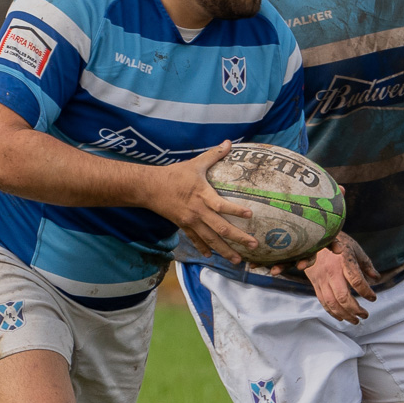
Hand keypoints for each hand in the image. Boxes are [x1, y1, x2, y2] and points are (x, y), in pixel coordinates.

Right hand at [146, 141, 254, 262]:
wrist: (150, 188)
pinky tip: (211, 257)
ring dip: (225, 251)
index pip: (220, 205)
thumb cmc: (175, 174)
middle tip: (253, 245)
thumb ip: (214, 154)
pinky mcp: (184, 226)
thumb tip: (229, 142)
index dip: (235, 210)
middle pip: (220, 228)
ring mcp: (190, 222)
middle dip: (238, 238)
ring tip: (238, 260)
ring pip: (210, 240)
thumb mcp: (195, 163)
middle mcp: (197, 212)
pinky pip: (195, 241)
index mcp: (201, 194)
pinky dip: (204, 249)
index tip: (251, 215)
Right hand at [284, 233, 376, 322]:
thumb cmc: (337, 241)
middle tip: (365, 315)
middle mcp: (331, 272)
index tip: (373, 298)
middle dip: (355, 310)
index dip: (366, 292)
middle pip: (343, 297)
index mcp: (344, 261)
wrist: (311, 236)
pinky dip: (332, 312)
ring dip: (345, 315)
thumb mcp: (354, 248)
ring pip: (332, 303)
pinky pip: (323, 302)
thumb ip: (366, 264)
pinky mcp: (315, 283)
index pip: (357, 281)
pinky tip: (341, 317)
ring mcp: (321, 279)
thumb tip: (377, 278)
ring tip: (355, 320)